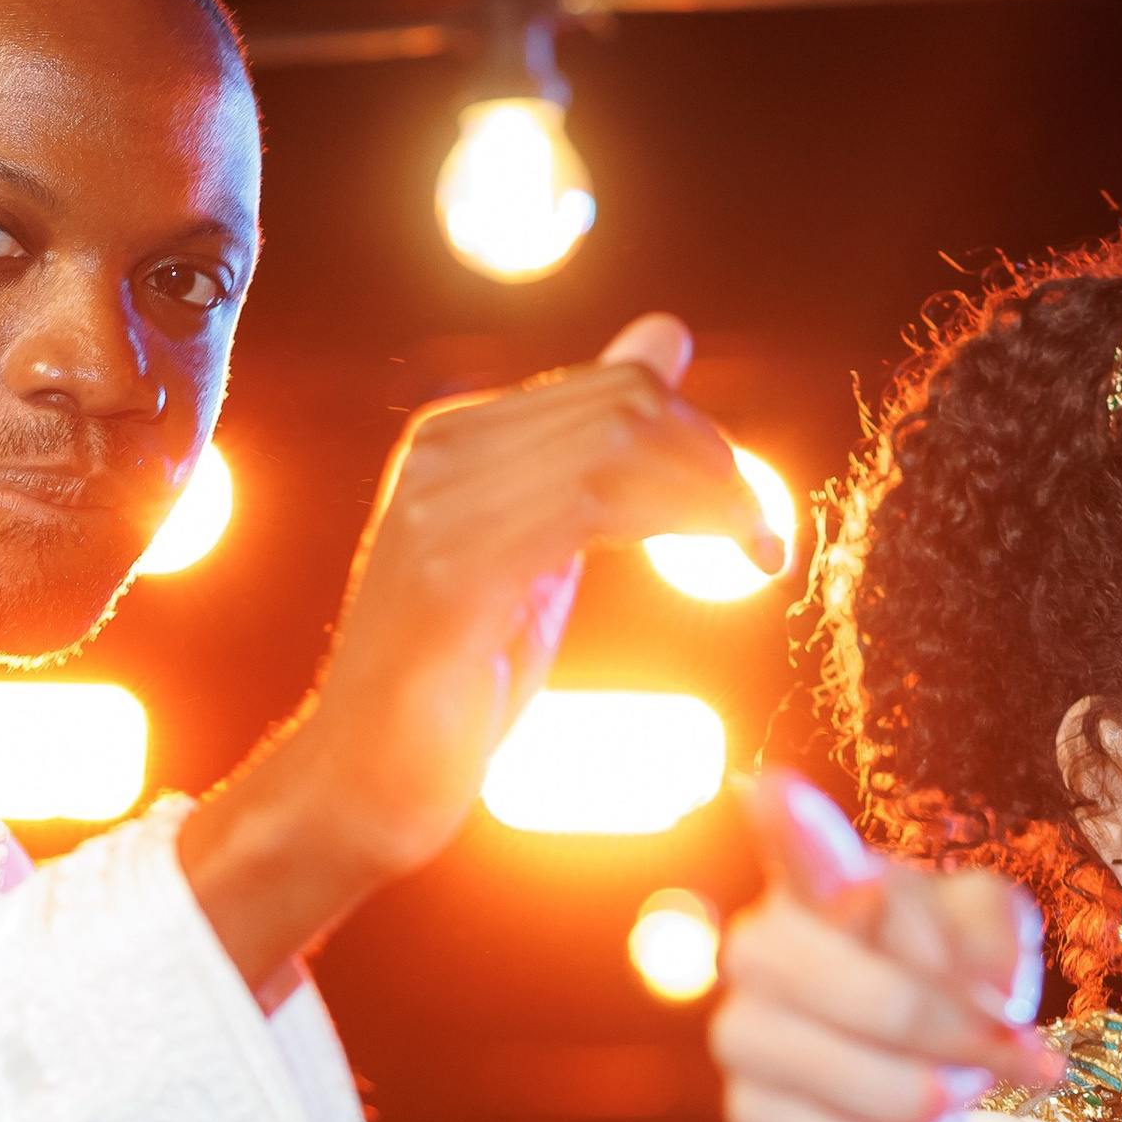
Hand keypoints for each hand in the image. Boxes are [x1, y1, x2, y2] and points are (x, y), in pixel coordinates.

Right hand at [181, 315, 780, 986]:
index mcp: (456, 438)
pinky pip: (590, 506)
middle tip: (762, 534)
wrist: (359, 782)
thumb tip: (665, 339)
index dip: (702, 438)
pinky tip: (721, 563)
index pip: (612, 388)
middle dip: (716, 461)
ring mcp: (440, 509)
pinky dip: (679, 524)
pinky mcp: (456, 574)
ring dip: (713, 494)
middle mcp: (440, 452)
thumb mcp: (537, 551)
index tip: (748, 510)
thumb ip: (592, 457)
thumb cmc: (454, 682)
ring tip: (757, 551)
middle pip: (622, 404)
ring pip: (616, 446)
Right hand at [715, 770, 1064, 1121]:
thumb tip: (962, 986)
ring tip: (994, 1088)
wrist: (901, 1071)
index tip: (785, 799)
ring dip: (959, 1098)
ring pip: (871, 1089)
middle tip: (1034, 1055)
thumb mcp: (989, 931)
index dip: (796, 829)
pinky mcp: (751, 1119)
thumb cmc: (948, 975)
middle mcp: (758, 946)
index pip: (795, 842)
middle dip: (970, 1039)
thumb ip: (985, 931)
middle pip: (879, 999)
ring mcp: (742, 1034)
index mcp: (817, 877)